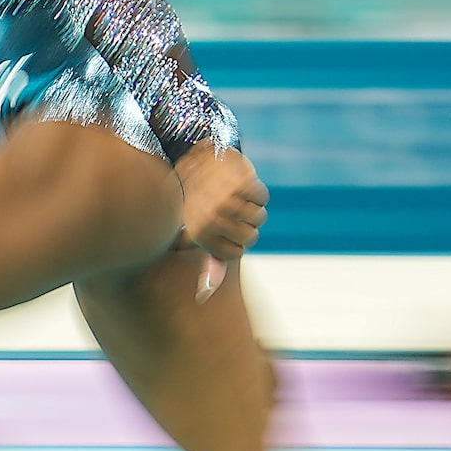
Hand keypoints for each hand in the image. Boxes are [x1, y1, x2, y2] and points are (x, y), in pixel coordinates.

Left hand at [174, 146, 266, 300]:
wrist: (190, 154)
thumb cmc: (195, 200)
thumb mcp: (199, 233)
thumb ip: (210, 264)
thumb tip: (204, 296)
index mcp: (199, 232)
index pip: (237, 252)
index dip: (237, 241)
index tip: (228, 228)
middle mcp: (211, 217)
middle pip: (251, 235)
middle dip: (245, 224)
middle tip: (232, 210)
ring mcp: (226, 198)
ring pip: (258, 216)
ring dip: (252, 207)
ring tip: (236, 196)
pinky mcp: (239, 180)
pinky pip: (261, 196)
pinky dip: (255, 190)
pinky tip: (241, 184)